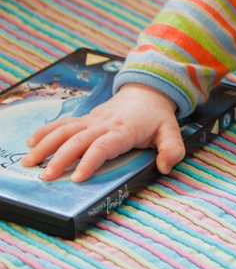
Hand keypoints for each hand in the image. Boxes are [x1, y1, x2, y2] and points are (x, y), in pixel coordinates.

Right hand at [21, 84, 184, 181]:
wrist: (148, 90)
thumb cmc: (157, 116)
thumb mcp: (172, 130)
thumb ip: (172, 149)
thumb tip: (165, 168)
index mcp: (123, 130)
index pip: (104, 146)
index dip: (90, 161)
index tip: (78, 177)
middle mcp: (103, 124)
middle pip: (78, 140)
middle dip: (61, 158)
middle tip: (46, 177)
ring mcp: (91, 120)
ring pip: (65, 130)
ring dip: (46, 145)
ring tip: (30, 162)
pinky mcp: (85, 119)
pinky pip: (62, 124)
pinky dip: (45, 132)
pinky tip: (30, 143)